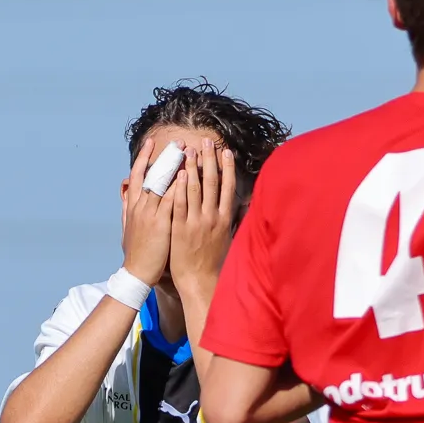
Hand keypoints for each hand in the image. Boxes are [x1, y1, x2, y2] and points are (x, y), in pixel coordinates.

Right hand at [121, 138, 177, 285]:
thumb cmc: (136, 252)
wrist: (136, 273)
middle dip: (165, 156)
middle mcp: (140, 206)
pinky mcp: (160, 223)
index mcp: (133, 206)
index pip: (138, 175)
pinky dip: (178, 186)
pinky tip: (188, 175)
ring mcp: (150, 213)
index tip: (151, 142)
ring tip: (187, 151)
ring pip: (162, 183)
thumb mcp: (128, 227)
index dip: (144, 157)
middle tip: (177, 142)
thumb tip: (126, 197)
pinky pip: (171, 200)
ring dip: (175, 165)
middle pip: (153, 173)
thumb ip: (128, 210)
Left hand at [169, 138, 237, 301]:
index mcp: (225, 219)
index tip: (225, 151)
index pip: (228, 187)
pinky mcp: (180, 229)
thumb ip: (236, 219)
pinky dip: (179, 188)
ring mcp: (196, 223)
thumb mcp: (229, 238)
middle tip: (206, 141)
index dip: (227, 167)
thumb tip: (246, 204)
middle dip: (209, 160)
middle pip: (212, 183)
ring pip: (195, 190)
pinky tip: (178, 174)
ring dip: (192, 168)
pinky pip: (180, 204)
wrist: (200, 281)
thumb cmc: (213, 262)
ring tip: (189, 150)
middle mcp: (213, 218)